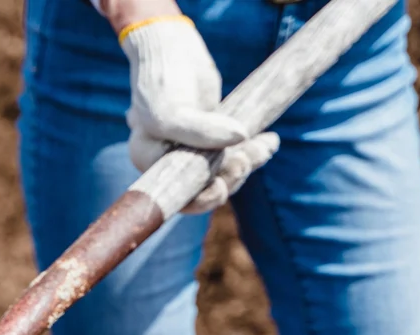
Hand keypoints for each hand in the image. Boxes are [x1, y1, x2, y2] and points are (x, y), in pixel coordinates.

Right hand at [120, 16, 279, 213]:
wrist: (172, 48)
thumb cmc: (161, 80)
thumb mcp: (171, 110)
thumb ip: (200, 131)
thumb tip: (241, 138)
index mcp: (149, 162)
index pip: (177, 196)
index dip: (201, 199)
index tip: (221, 187)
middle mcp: (169, 160)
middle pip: (204, 187)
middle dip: (230, 177)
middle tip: (245, 158)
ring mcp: (193, 149)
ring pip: (224, 170)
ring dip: (247, 162)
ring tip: (265, 146)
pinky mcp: (214, 136)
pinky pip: (236, 152)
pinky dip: (254, 149)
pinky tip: (270, 141)